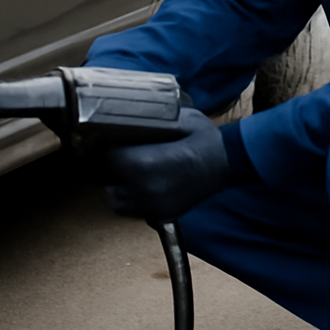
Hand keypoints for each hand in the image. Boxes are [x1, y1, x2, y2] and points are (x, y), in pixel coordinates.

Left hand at [97, 107, 229, 222]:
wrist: (226, 163)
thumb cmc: (203, 138)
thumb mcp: (178, 118)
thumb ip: (151, 120)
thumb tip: (126, 114)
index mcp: (145, 164)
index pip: (106, 159)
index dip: (104, 147)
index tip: (107, 138)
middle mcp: (144, 189)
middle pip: (106, 180)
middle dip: (108, 165)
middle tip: (116, 151)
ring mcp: (151, 206)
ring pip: (115, 199)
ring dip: (116, 183)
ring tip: (126, 168)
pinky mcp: (159, 215)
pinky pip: (130, 210)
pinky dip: (129, 197)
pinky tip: (138, 183)